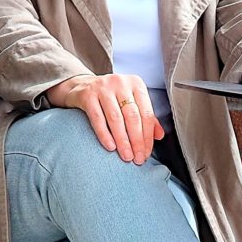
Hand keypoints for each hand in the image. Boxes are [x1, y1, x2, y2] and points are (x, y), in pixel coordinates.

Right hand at [44, 72, 163, 162]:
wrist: (81, 87)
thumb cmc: (111, 97)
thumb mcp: (130, 102)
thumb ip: (145, 117)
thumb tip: (160, 136)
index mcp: (136, 84)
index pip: (147, 113)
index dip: (148, 136)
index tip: (147, 153)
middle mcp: (121, 82)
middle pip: (133, 116)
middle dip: (137, 141)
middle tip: (138, 158)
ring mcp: (103, 87)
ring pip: (116, 118)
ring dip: (123, 141)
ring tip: (126, 156)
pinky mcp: (87, 95)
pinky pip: (97, 119)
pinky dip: (105, 134)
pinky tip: (110, 147)